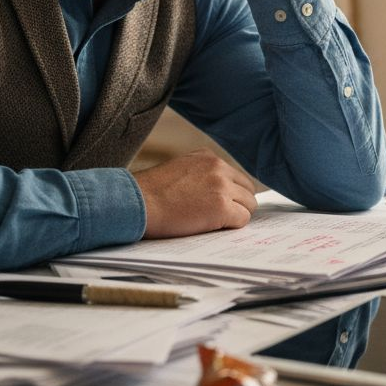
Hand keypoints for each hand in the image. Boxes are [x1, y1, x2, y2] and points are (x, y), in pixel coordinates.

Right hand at [133, 149, 258, 237]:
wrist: (136, 202)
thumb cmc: (149, 193)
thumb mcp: (178, 170)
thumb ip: (201, 175)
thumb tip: (217, 191)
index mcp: (208, 157)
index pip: (236, 177)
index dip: (231, 194)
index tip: (221, 205)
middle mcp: (218, 167)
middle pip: (247, 190)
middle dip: (238, 205)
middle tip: (222, 218)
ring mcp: (221, 186)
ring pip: (248, 205)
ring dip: (236, 216)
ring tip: (214, 224)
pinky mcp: (221, 207)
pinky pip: (242, 220)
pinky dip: (231, 227)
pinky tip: (213, 229)